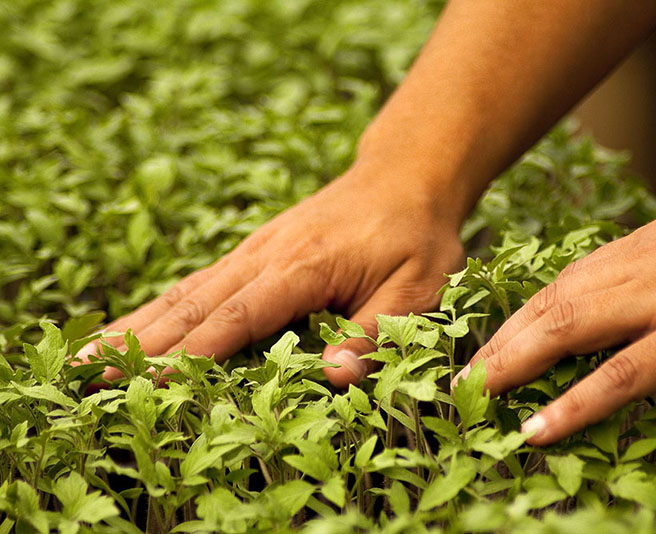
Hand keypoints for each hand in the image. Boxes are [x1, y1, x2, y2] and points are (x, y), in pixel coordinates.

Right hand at [78, 163, 463, 386]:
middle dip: (140, 344)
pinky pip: (201, 282)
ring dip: (136, 325)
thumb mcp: (416, 289)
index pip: (237, 319)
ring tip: (87, 356)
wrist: (406, 176)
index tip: (146, 385)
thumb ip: (372, 334)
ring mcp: (256, 250)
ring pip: (187, 292)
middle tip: (84, 376)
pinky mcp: (257, 251)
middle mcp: (267, 255)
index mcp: (304, 267)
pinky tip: (136, 327)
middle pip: (193, 304)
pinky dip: (162, 308)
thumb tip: (331, 378)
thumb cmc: (416, 235)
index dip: (192, 355)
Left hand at [461, 200, 655, 445]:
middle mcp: (634, 269)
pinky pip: (621, 375)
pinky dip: (574, 404)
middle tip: (463, 379)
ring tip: (476, 398)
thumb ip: (640, 275)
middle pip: (547, 307)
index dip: (513, 322)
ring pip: (567, 332)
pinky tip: (539, 427)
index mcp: (632, 250)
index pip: (555, 288)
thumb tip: (601, 304)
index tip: (485, 349)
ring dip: (513, 367)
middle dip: (498, 345)